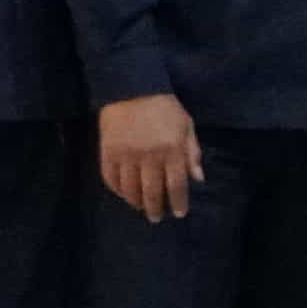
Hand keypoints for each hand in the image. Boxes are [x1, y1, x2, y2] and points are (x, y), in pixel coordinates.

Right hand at [94, 91, 203, 223]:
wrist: (132, 89)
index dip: (178, 202)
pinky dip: (117, 190)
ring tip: (141, 208)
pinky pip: (111, 178)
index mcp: (172, 149)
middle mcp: (149, 156)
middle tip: (157, 218)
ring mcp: (126, 155)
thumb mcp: (187, 126)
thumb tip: (198, 179)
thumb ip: (193, 153)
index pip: (176, 184)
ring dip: (136, 202)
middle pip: (152, 191)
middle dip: (156, 208)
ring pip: (130, 188)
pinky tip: (124, 195)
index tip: (179, 214)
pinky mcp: (108, 153)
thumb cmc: (165, 108)